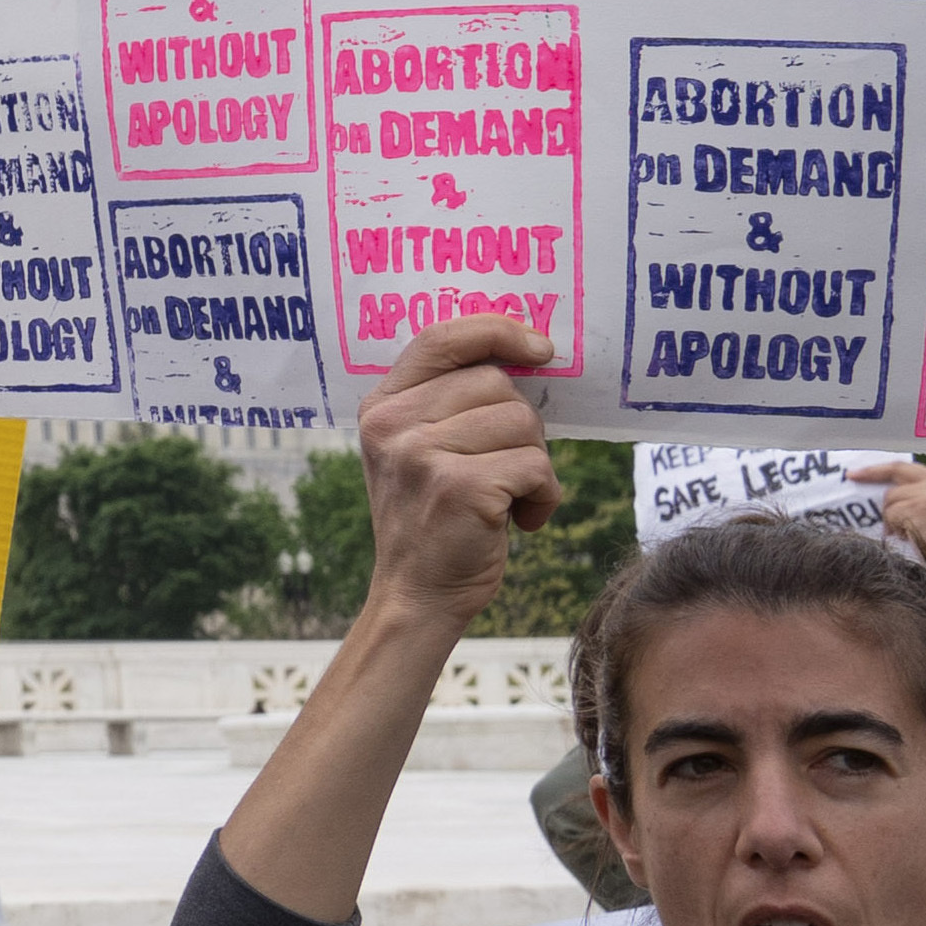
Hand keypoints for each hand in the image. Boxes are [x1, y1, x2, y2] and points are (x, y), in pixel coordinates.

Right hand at [349, 318, 563, 635]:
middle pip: (496, 382)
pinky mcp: (458, 486)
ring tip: (510, 498)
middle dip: (521, 426)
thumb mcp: (419, 449)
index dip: (497, 331)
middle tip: (505, 468)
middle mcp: (393, 423)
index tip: (541, 348)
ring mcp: (421, 454)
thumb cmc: (434, 519)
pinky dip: (544, 496)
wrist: (417, 595)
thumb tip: (528, 352)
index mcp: (382, 405)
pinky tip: (521, 520)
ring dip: (536, 464)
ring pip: (522, 423)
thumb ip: (449, 402)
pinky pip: (535, 465)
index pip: (442, 338)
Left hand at [848, 459, 925, 573]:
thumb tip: (886, 497)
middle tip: (851, 479)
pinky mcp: (920, 510)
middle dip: (870, 476)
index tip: (857, 471)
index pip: (907, 468)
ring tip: (904, 534)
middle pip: (895, 475)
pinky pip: (891, 515)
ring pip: (891, 499)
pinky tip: (908, 538)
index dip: (880, 468)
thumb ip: (923, 498)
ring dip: (890, 518)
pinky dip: (894, 528)